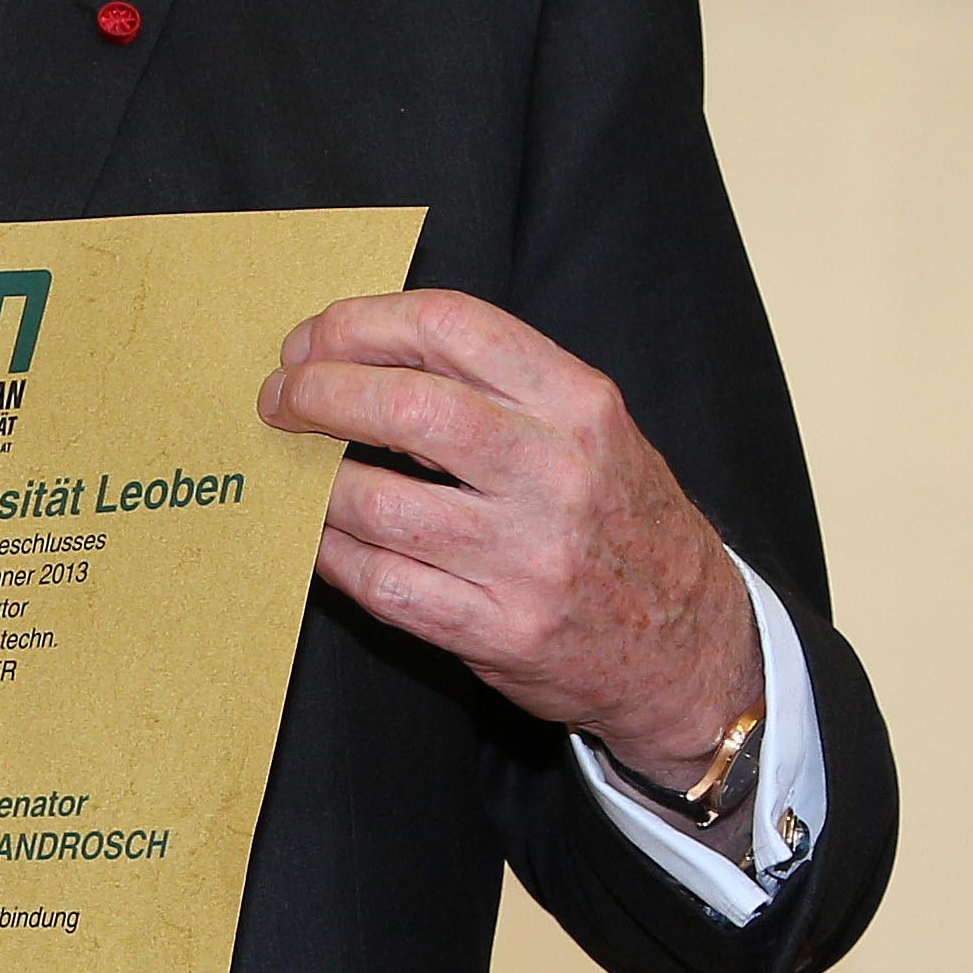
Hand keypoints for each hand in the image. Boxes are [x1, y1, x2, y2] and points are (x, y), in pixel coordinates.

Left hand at [256, 289, 764, 792]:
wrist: (692, 648)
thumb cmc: (621, 520)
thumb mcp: (593, 429)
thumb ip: (495, 384)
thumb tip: (356, 350)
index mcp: (580, 405)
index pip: (449, 325)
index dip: (359, 324)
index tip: (312, 342)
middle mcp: (557, 475)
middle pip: (403, 409)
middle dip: (317, 395)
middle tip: (280, 400)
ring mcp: (527, 558)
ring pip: (374, 502)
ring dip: (312, 482)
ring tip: (297, 471)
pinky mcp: (498, 631)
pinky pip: (379, 583)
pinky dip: (330, 554)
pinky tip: (320, 536)